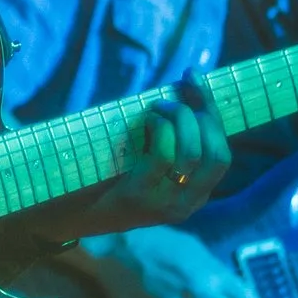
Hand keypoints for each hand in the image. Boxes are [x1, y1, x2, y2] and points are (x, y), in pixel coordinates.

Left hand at [77, 85, 232, 228]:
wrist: (75, 215)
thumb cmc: (112, 181)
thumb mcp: (151, 169)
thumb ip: (173, 144)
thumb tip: (185, 93)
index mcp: (197, 195)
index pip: (222, 154)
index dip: (213, 114)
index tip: (196, 82)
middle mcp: (187, 203)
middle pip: (216, 153)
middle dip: (201, 115)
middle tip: (172, 99)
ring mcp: (164, 203)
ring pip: (193, 152)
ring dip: (179, 118)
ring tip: (157, 108)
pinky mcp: (139, 196)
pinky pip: (163, 156)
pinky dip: (161, 129)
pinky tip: (148, 121)